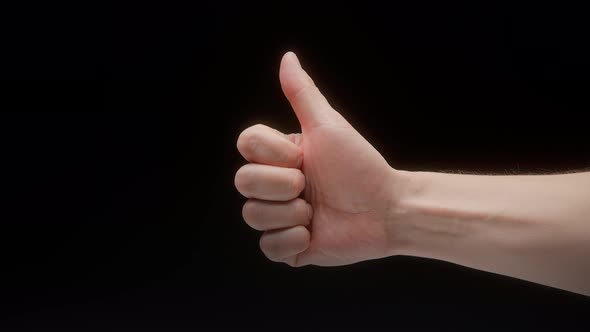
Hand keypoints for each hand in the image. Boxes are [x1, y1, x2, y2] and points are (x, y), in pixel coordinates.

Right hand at [235, 52, 399, 266]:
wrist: (386, 209)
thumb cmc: (360, 164)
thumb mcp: (328, 126)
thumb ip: (302, 94)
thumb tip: (287, 57)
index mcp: (279, 156)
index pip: (245, 146)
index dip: (272, 155)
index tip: (303, 157)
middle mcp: (274, 185)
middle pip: (243, 182)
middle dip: (281, 185)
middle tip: (309, 186)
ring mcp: (279, 216)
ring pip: (252, 215)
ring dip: (291, 213)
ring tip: (316, 212)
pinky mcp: (288, 247)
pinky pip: (267, 247)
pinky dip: (292, 240)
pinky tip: (314, 233)